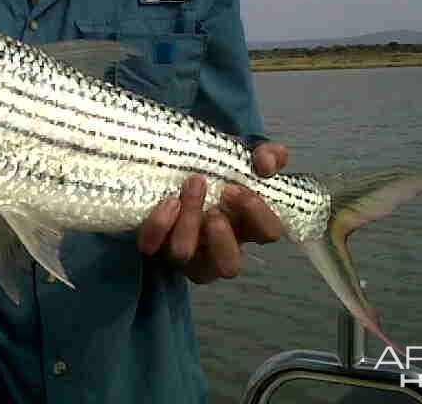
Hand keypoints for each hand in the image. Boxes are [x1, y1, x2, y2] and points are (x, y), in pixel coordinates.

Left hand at [137, 142, 287, 283]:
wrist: (177, 163)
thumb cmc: (218, 168)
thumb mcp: (245, 156)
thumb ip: (269, 155)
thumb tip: (265, 163)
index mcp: (247, 226)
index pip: (268, 234)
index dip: (257, 215)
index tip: (236, 189)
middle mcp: (219, 248)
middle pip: (228, 266)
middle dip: (221, 238)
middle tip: (214, 208)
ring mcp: (186, 251)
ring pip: (186, 255)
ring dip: (187, 223)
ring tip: (185, 192)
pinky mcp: (156, 244)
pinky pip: (152, 246)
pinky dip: (159, 225)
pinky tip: (167, 202)